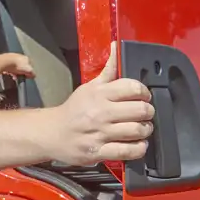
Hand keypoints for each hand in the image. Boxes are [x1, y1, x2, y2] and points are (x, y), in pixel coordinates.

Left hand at [0, 53, 33, 79]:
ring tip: (13, 76)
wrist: (4, 62)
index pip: (30, 66)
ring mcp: (12, 57)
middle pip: (22, 67)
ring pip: (15, 67)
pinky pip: (8, 67)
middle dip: (20, 73)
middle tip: (18, 78)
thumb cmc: (18, 65)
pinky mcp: (5, 60)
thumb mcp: (28, 70)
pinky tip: (8, 73)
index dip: (29, 72)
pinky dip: (9, 71)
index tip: (26, 77)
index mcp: (26, 58)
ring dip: (14, 73)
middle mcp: (20, 56)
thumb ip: (32, 73)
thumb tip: (33, 76)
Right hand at [49, 43, 154, 164]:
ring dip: (145, 130)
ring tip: (142, 129)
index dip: (145, 92)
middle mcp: (100, 113)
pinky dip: (139, 148)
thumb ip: (108, 70)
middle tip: (144, 114)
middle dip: (148, 112)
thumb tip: (117, 47)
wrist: (51, 133)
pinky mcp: (98, 152)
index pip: (133, 87)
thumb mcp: (89, 87)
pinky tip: (137, 144)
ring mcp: (99, 133)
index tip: (144, 97)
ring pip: (137, 130)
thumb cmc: (74, 110)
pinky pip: (128, 151)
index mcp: (99, 94)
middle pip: (140, 110)